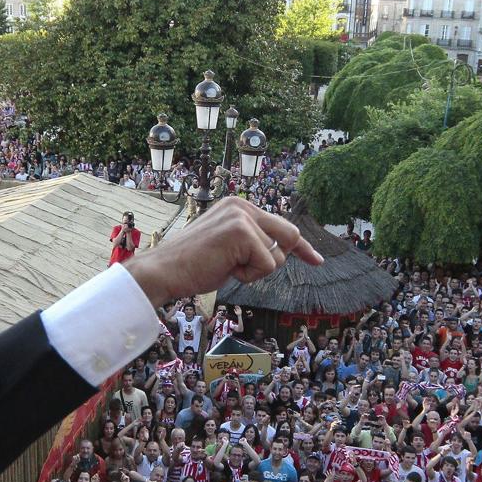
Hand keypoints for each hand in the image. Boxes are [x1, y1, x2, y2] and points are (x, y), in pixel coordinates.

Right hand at [122, 198, 322, 305]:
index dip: (301, 247)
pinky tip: (225, 269)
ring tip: (225, 267)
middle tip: (244, 270)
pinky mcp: (242, 232)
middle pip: (289, 237)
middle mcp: (243, 206)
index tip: (317, 260)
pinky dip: (248, 276)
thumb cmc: (193, 265)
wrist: (164, 271)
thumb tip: (281, 254)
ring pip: (277, 257)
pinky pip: (267, 265)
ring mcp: (242, 217)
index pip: (282, 226)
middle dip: (276, 260)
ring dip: (254, 271)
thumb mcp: (229, 248)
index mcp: (239, 206)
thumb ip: (252, 243)